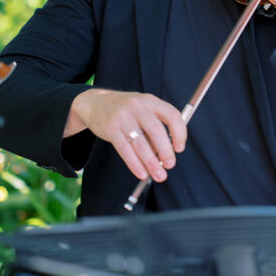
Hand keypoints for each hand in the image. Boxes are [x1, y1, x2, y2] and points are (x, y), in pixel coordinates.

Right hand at [65, 88, 186, 182]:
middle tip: (170, 164)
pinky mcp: (110, 128)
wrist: (96, 103)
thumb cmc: (126, 110)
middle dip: (165, 151)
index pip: (172, 115)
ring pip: (140, 143)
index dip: (180, 133)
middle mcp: (138, 106)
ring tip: (159, 175)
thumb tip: (166, 153)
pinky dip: (134, 164)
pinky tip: (141, 173)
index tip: (179, 148)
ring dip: (151, 162)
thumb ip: (155, 126)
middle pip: (156, 130)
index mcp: (151, 101)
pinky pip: (124, 149)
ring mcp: (123, 117)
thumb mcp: (143, 109)